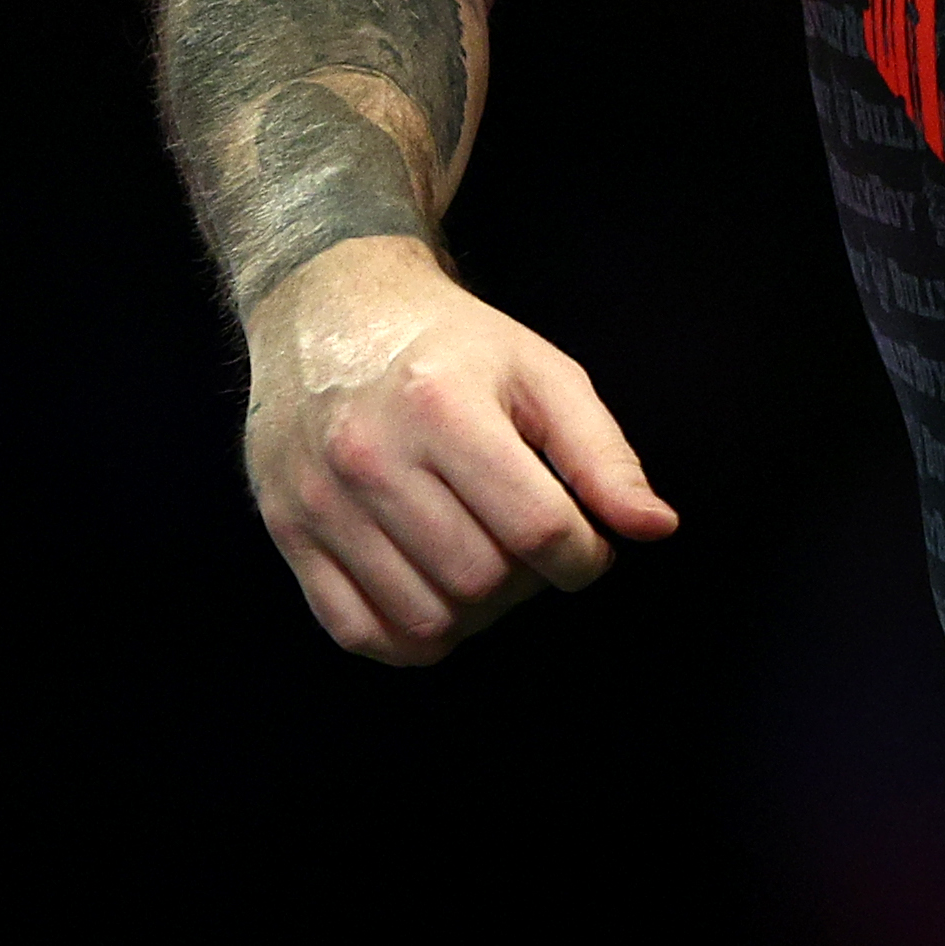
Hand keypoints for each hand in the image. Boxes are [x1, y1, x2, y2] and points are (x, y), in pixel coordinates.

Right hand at [241, 234, 674, 664]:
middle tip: (533, 547)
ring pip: (424, 619)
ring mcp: (321, 500)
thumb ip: (602, 454)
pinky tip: (437, 594)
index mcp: (443, 406)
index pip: (538, 528)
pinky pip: (357, 632)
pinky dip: (411, 638)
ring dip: (477, 614)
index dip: (585, 557)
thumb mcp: (540, 372)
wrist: (330, 307)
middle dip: (530, 581)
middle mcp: (371, 457)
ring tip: (487, 564)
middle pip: (480, 580)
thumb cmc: (451, 344)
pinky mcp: (288, 531)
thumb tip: (656, 528)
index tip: (588, 545)